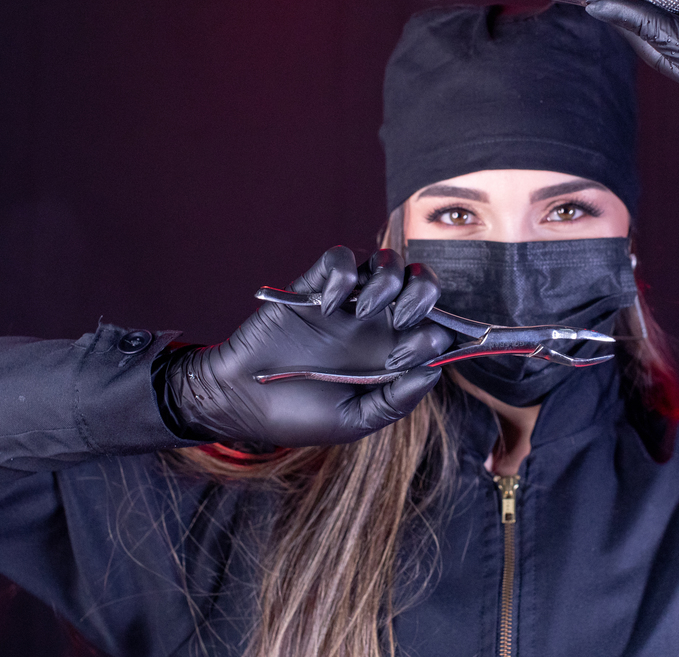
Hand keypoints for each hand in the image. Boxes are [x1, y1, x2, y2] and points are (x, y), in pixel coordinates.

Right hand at [164, 246, 453, 446]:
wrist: (240, 401)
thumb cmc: (297, 415)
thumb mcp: (353, 421)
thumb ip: (395, 401)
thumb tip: (433, 372)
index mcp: (392, 353)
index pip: (436, 328)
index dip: (438, 336)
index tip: (407, 358)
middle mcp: (377, 323)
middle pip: (422, 284)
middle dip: (425, 295)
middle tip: (404, 320)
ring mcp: (348, 302)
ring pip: (388, 263)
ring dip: (389, 280)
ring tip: (367, 310)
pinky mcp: (314, 286)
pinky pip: (340, 258)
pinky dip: (342, 274)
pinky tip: (328, 306)